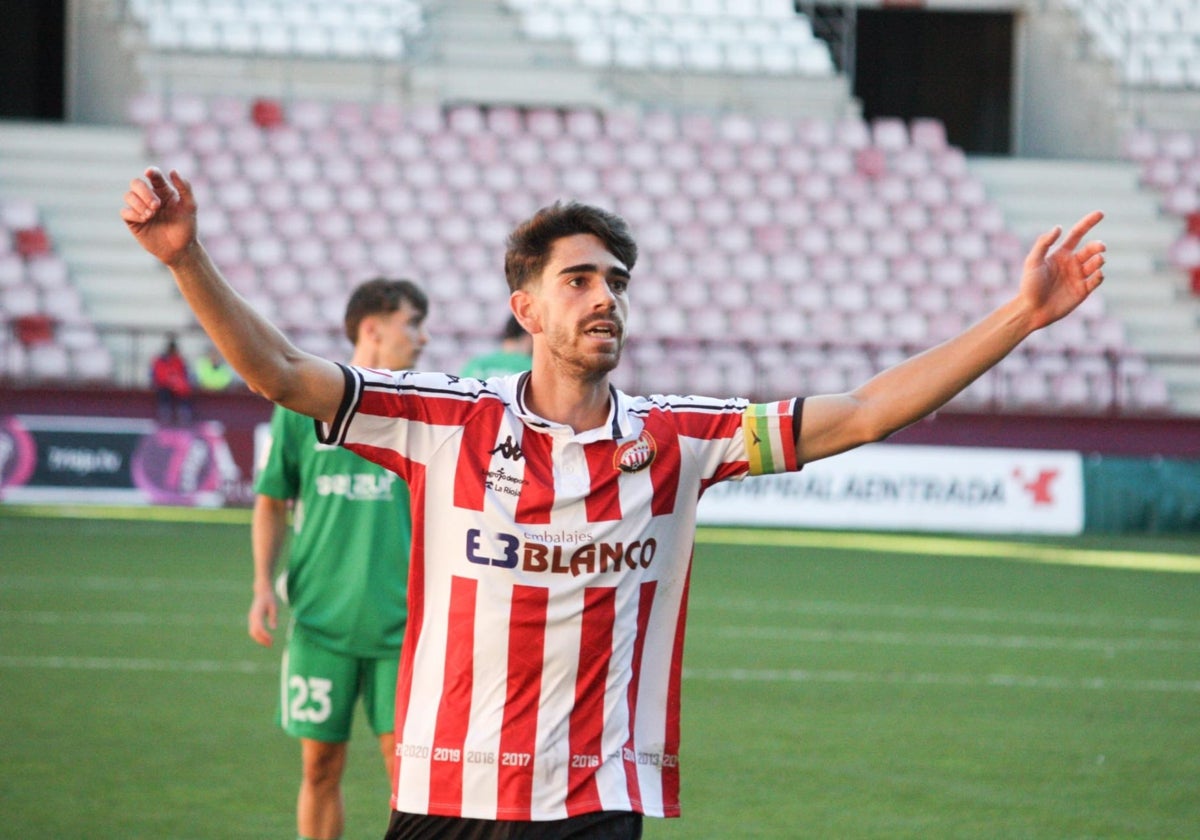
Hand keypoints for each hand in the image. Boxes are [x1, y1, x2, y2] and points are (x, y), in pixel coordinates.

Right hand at [121, 167, 198, 267]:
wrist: (180, 249)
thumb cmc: (186, 228)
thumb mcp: (190, 207)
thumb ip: (185, 188)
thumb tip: (173, 170)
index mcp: (163, 191)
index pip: (154, 176)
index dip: (151, 172)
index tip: (150, 173)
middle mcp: (149, 197)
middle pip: (136, 183)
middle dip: (144, 192)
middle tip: (156, 206)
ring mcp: (140, 208)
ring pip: (128, 196)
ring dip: (139, 203)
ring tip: (151, 214)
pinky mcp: (133, 221)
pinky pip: (125, 211)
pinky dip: (133, 213)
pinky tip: (145, 219)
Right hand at [248, 589, 277, 646]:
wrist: (262, 592)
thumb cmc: (270, 599)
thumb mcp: (274, 606)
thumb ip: (273, 617)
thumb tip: (273, 628)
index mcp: (257, 613)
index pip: (259, 627)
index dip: (264, 635)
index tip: (272, 640)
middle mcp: (252, 617)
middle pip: (254, 632)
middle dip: (262, 639)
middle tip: (271, 645)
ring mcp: (251, 618)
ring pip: (252, 632)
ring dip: (260, 639)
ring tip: (269, 644)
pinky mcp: (252, 619)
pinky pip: (253, 630)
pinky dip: (258, 636)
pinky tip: (266, 638)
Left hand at [1018, 210, 1105, 329]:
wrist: (1031, 310)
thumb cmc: (1029, 285)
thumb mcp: (1032, 262)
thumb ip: (1043, 243)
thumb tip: (1059, 227)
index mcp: (1061, 253)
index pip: (1078, 234)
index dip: (1088, 223)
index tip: (1100, 213)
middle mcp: (1072, 263)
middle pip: (1091, 248)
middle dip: (1098, 245)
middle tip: (1100, 247)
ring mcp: (1079, 276)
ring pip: (1097, 263)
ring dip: (1099, 259)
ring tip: (1098, 260)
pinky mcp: (1083, 291)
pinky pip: (1097, 280)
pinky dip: (1099, 275)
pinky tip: (1097, 274)